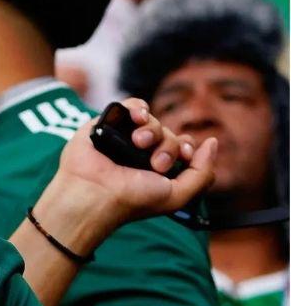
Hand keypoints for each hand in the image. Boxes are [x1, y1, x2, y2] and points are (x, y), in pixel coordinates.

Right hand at [45, 98, 216, 233]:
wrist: (94, 193)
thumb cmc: (132, 200)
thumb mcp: (177, 195)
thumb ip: (203, 172)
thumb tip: (212, 142)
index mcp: (157, 169)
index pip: (183, 147)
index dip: (187, 148)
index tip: (184, 157)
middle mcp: (141, 153)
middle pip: (169, 134)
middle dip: (168, 146)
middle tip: (155, 164)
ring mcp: (124, 137)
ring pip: (153, 121)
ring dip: (152, 130)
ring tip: (138, 143)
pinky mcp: (108, 124)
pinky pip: (132, 105)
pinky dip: (139, 108)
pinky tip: (137, 118)